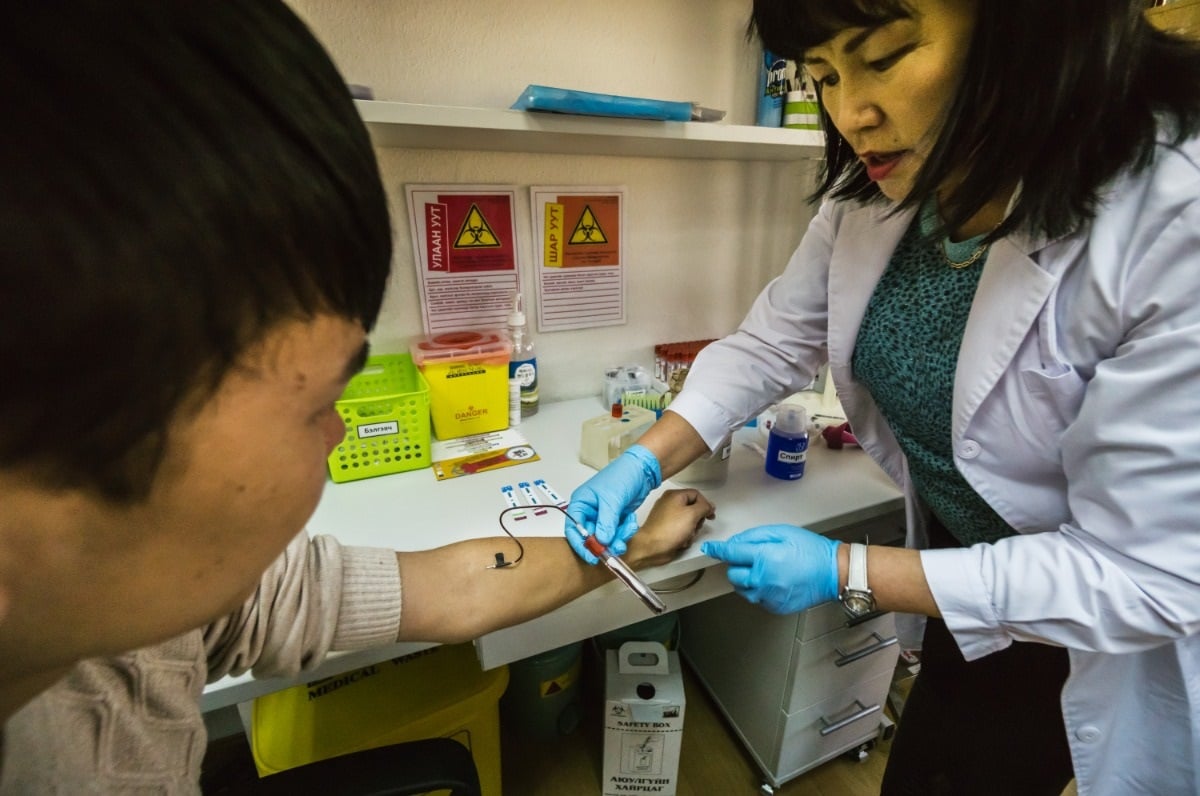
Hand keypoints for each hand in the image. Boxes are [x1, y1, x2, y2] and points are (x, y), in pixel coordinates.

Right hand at [565, 444, 661, 563]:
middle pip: (591, 537)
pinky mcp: (616, 519)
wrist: (643, 470)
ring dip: (618, 537)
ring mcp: (603, 516)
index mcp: (581, 503)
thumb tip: (601, 541)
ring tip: (628, 528)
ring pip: (606, 537)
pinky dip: (625, 531)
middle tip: (615, 548)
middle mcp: (590, 511)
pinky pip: (617, 533)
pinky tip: (631, 521)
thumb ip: (606, 522)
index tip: (592, 556)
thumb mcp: (612, 500)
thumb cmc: (622, 475)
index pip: (574, 528)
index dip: (581, 544)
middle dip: (604, 544)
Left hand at [624, 489, 716, 568]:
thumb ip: (704, 507)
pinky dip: (684, 537)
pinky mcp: (667, 529)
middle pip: (694, 509)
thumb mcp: (692, 514)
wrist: (652, 547)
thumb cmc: (668, 530)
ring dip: (691, 531)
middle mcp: (670, 504)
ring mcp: (668, 517)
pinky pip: (682, 531)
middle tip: (695, 526)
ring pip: (690, 522)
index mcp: (674, 496)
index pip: (696, 495)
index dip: (706, 504)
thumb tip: (709, 506)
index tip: (710, 514)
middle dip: (697, 521)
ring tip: (686, 535)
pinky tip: (680, 541)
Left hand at [701, 525, 839, 613]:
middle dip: (738, 565)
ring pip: (743, 589)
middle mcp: (764, 580)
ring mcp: (769, 596)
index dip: (718, 550)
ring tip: (765, 570)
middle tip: (753, 558)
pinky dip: (759, 590)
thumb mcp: (782, 533)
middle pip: (733, 574)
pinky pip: (757, 598)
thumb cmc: (811, 551)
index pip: (731, 553)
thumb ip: (755, 537)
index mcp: (765, 558)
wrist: (833, 572)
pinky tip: (773, 581)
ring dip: (747, 579)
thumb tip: (735, 543)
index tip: (710, 549)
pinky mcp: (775, 606)